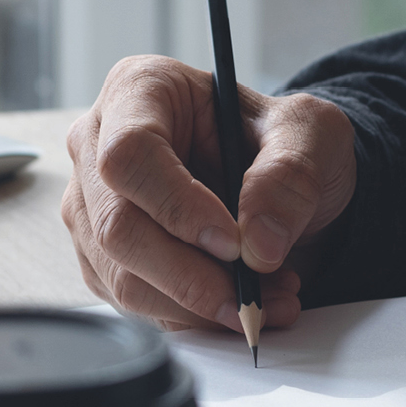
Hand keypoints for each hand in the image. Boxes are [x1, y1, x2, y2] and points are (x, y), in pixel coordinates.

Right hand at [60, 55, 356, 332]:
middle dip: (192, 275)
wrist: (277, 182)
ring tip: (265, 299)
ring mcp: (93, 205)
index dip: (177, 206)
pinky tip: (237, 302)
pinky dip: (191, 316)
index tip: (234, 243)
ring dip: (199, 303)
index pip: (130, 153)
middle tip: (254, 292)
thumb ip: (291, 176)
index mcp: (139, 90)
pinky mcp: (102, 257)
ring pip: (121, 275)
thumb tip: (258, 242)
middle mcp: (99, 145)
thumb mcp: (312, 134)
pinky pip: (133, 303)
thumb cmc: (281, 141)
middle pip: (117, 225)